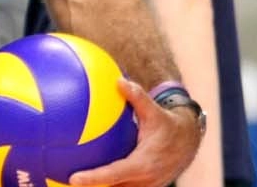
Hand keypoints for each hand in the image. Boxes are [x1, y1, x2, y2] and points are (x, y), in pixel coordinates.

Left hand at [69, 79, 200, 186]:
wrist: (189, 142)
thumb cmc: (169, 125)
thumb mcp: (155, 111)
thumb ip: (137, 97)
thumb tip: (119, 80)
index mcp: (144, 163)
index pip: (114, 174)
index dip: (94, 178)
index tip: (74, 179)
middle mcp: (144, 179)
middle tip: (67, 182)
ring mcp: (146, 186)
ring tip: (75, 182)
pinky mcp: (146, 186)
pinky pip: (123, 186)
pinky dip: (108, 184)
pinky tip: (90, 177)